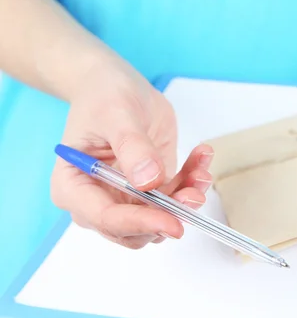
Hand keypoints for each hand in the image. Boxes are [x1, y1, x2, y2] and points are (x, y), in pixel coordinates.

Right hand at [50, 59, 212, 248]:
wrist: (116, 87)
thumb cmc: (105, 96)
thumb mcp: (118, 114)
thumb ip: (133, 148)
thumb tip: (149, 182)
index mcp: (73, 186)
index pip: (106, 219)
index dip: (141, 224)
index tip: (173, 222)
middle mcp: (97, 201)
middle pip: (135, 230)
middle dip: (169, 214)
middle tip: (195, 192)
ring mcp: (124, 199)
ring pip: (160, 219)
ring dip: (186, 198)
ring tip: (201, 169)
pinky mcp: (149, 191)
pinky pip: (175, 199)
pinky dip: (192, 182)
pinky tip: (201, 156)